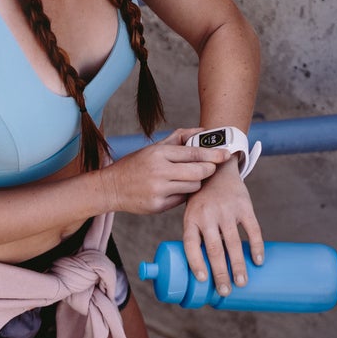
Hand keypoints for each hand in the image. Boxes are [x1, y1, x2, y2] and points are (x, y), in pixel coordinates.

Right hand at [101, 127, 220, 216]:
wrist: (111, 188)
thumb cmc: (135, 166)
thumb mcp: (153, 148)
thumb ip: (179, 138)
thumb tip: (202, 131)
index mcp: (158, 153)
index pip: (194, 152)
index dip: (213, 154)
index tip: (225, 154)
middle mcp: (159, 171)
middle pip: (199, 172)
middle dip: (208, 170)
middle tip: (210, 168)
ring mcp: (158, 190)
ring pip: (193, 187)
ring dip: (195, 183)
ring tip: (185, 179)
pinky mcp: (157, 206)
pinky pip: (181, 200)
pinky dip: (182, 194)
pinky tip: (173, 190)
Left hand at [179, 160, 264, 295]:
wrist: (217, 170)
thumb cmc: (202, 200)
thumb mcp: (192, 214)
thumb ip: (197, 236)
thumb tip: (204, 269)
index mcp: (191, 219)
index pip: (190, 244)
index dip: (196, 262)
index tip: (203, 279)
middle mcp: (208, 215)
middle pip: (214, 248)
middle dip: (220, 272)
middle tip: (225, 290)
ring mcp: (226, 211)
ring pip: (233, 243)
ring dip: (239, 265)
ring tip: (242, 282)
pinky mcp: (244, 206)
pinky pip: (252, 229)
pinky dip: (256, 246)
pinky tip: (259, 261)